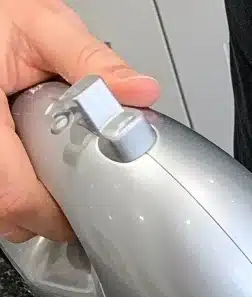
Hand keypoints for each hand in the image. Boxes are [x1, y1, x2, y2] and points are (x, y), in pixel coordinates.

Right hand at [0, 0, 159, 242]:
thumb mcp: (40, 26)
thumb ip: (89, 60)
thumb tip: (139, 90)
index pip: (14, 195)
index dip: (52, 216)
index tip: (83, 216)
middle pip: (6, 211)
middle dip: (44, 215)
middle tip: (76, 204)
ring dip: (26, 207)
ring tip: (55, 188)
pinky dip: (13, 191)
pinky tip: (34, 174)